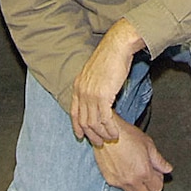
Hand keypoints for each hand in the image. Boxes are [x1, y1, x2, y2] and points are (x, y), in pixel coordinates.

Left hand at [70, 20, 146, 145]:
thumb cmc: (110, 58)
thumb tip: (98, 96)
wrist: (117, 47)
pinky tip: (116, 132)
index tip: (81, 136)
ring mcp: (90, 95)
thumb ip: (93, 85)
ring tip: (111, 138)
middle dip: (92, 134)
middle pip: (83, 121)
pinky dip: (110, 128)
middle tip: (100, 142)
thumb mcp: (96, 73)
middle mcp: (81, 92)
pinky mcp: (102, 97)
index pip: (74, 112)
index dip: (77, 126)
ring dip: (102, 134)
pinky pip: (104, 119)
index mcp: (78, 86)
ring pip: (94, 122)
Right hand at [91, 118, 172, 190]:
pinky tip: (127, 172)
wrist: (107, 133)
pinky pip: (122, 189)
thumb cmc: (127, 135)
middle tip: (148, 176)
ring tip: (137, 174)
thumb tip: (167, 169)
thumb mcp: (148, 145)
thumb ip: (159, 160)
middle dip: (150, 188)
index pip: (157, 189)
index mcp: (144, 172)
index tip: (156, 174)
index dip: (158, 181)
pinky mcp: (110, 180)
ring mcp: (120, 182)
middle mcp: (132, 180)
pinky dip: (126, 184)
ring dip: (138, 188)